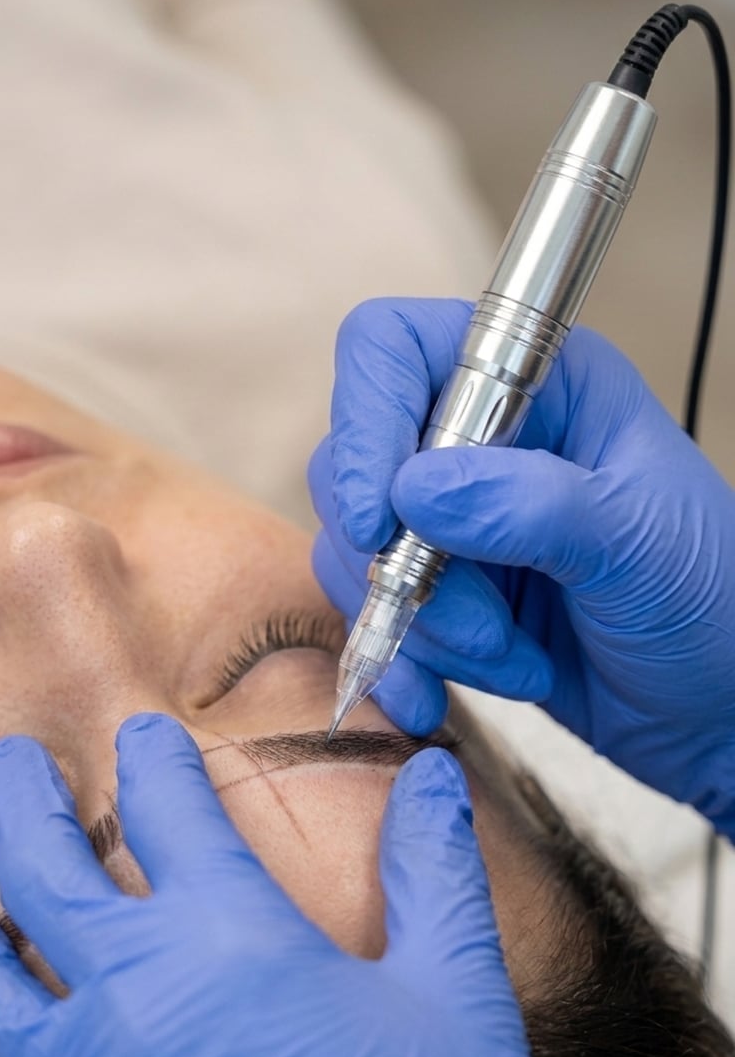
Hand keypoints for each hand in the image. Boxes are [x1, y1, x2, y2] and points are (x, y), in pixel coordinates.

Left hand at [0, 715, 580, 1056]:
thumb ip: (435, 868)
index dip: (154, 759)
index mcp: (236, 939)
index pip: (170, 809)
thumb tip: (435, 772)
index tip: (145, 737)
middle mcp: (144, 999)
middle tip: (9, 760)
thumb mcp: (456, 987)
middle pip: (45, 868)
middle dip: (22, 797)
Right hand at [310, 298, 734, 834]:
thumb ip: (528, 505)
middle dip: (406, 562)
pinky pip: (372, 614)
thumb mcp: (636, 541)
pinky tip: (437, 699)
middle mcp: (483, 440)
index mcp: (541, 382)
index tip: (374, 521)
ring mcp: (457, 518)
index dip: (364, 421)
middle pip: (358, 463)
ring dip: (423, 626)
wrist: (718, 706)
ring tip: (513, 661)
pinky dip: (402, 662)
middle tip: (485, 625)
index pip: (394, 349)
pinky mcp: (445, 591)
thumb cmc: (712, 599)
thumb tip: (409, 491)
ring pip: (357, 551)